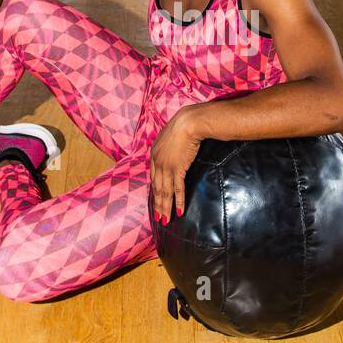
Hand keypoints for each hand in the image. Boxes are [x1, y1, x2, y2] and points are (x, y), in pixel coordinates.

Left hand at [150, 106, 203, 223]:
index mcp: (154, 154)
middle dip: (158, 204)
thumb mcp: (172, 135)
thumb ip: (171, 145)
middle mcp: (157, 162)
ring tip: (165, 220)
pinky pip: (177, 189)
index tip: (156, 200)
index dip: (155, 190)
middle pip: (157, 188)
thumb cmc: (184, 124)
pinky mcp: (177, 169)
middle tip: (159, 217)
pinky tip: (178, 211)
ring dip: (165, 207)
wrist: (189, 122)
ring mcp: (167, 166)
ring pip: (165, 191)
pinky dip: (177, 201)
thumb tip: (177, 148)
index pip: (153, 177)